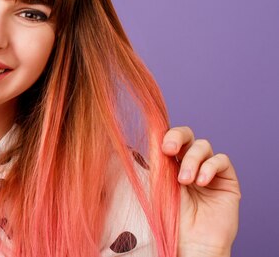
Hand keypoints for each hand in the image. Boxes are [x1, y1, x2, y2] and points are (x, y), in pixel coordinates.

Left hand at [162, 126, 240, 256]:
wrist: (193, 243)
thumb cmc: (172, 218)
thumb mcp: (159, 185)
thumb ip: (157, 161)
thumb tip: (151, 134)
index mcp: (171, 163)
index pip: (171, 138)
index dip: (167, 135)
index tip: (161, 146)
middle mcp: (190, 163)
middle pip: (188, 135)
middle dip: (178, 136)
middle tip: (169, 150)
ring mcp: (209, 170)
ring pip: (203, 145)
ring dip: (192, 160)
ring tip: (185, 181)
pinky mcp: (227, 179)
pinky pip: (221, 160)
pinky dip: (210, 167)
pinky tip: (201, 182)